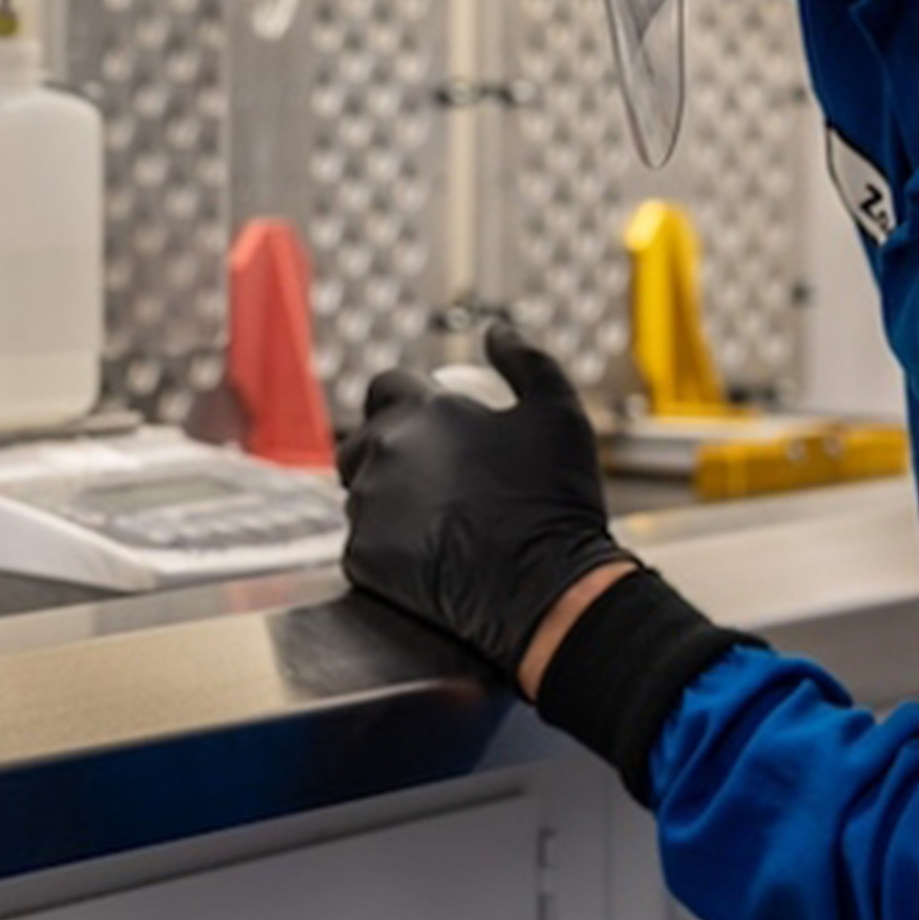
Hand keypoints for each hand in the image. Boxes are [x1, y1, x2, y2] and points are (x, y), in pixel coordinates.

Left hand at [338, 322, 630, 676]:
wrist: (547, 589)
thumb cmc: (555, 499)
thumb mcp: (557, 413)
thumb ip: (525, 359)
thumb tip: (497, 330)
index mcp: (421, 411)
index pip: (386, 387)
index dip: (405, 400)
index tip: (429, 424)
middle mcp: (382, 452)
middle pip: (362, 440)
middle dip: (386, 450)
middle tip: (433, 478)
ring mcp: (367, 507)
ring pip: (360, 492)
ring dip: (386, 498)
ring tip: (436, 519)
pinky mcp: (361, 558)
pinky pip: (363, 543)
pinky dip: (387, 546)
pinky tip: (428, 554)